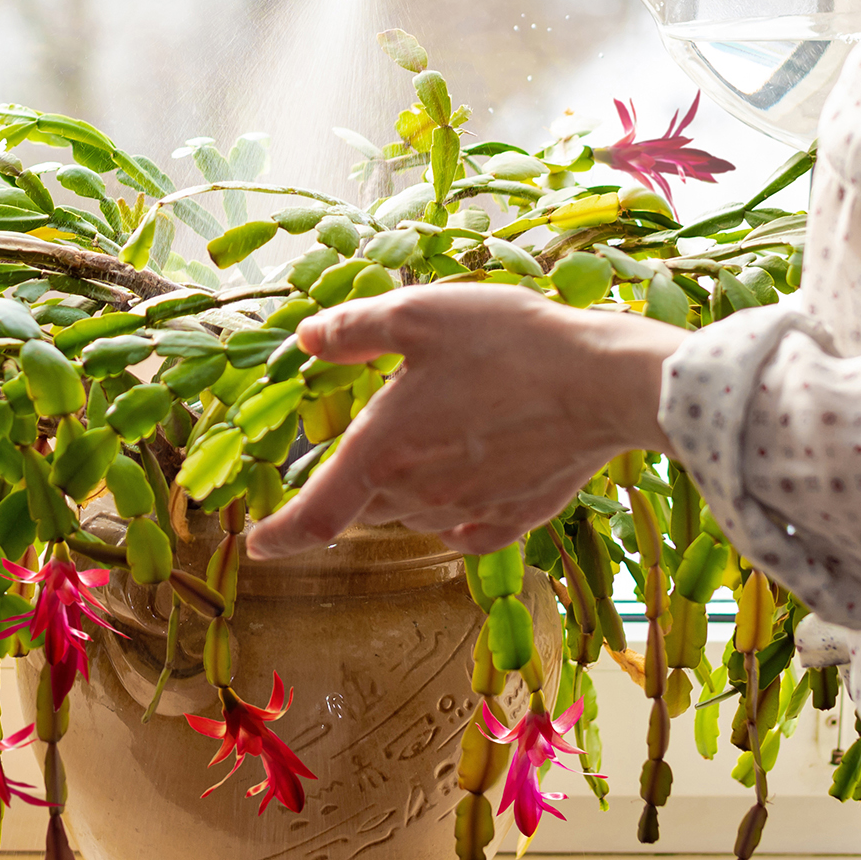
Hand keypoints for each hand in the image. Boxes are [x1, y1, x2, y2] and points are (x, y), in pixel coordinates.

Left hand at [246, 285, 685, 559]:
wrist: (605, 384)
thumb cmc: (510, 343)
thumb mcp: (419, 314)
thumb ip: (354, 329)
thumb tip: (307, 340)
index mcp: (383, 451)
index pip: (314, 516)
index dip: (278, 536)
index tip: (255, 545)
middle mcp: (418, 494)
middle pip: (364, 510)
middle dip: (354, 487)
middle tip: (374, 442)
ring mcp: (469, 512)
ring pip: (413, 516)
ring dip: (406, 491)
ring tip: (436, 438)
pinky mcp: (515, 518)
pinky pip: (466, 531)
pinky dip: (454, 514)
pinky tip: (468, 486)